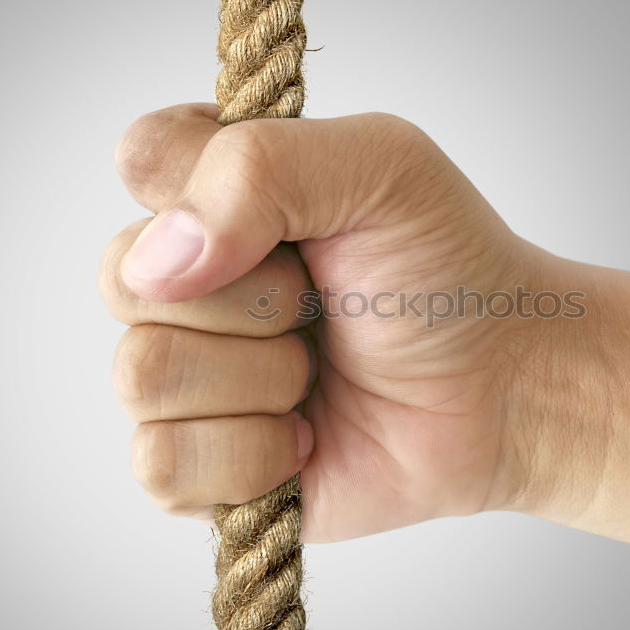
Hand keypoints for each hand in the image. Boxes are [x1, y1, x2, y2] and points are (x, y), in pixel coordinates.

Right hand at [100, 105, 596, 540]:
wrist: (505, 389)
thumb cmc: (450, 270)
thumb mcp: (382, 167)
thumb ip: (257, 168)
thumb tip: (155, 264)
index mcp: (223, 195)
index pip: (141, 163)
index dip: (206, 200)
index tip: (296, 224)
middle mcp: (192, 283)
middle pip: (123, 280)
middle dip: (251, 302)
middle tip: (325, 306)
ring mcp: (192, 376)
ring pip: (141, 376)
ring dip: (258, 380)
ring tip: (320, 373)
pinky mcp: (203, 466)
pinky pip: (161, 464)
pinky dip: (252, 456)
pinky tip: (307, 439)